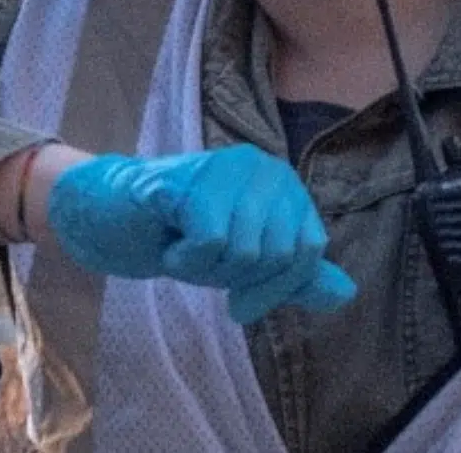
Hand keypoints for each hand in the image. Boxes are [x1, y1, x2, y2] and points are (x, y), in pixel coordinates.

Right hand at [47, 144, 355, 323]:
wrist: (114, 217)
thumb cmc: (183, 235)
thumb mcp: (246, 262)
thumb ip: (294, 275)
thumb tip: (347, 292)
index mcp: (283, 182)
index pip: (309, 249)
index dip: (275, 287)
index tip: (239, 295)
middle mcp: (261, 165)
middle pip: (277, 254)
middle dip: (234, 275)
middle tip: (200, 254)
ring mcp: (226, 167)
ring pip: (244, 251)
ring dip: (205, 267)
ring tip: (183, 243)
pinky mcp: (191, 178)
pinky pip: (210, 241)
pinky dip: (184, 257)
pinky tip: (168, 237)